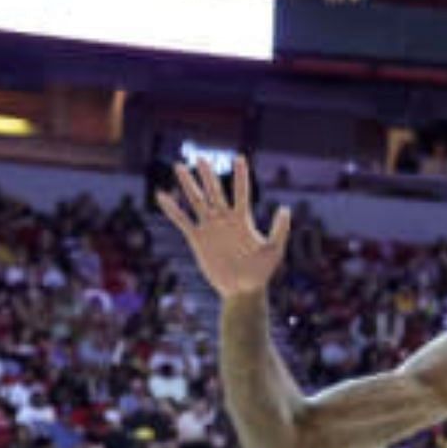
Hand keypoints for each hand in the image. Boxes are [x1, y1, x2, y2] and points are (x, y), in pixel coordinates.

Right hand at [154, 155, 290, 298]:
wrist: (242, 290)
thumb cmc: (261, 272)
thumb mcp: (274, 250)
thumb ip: (280, 230)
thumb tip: (284, 208)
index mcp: (243, 220)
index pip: (242, 193)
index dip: (240, 176)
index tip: (239, 158)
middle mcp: (225, 220)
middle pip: (215, 192)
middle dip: (208, 175)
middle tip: (201, 158)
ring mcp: (210, 228)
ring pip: (196, 201)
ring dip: (188, 184)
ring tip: (179, 167)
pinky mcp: (197, 239)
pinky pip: (182, 220)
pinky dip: (172, 209)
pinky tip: (162, 196)